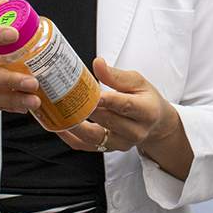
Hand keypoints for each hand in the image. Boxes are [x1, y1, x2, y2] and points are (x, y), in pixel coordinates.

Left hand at [57, 58, 192, 179]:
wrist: (154, 122)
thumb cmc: (145, 98)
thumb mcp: (137, 82)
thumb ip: (116, 75)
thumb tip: (98, 63)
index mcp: (146, 111)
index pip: (125, 105)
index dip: (108, 100)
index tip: (92, 94)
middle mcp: (136, 131)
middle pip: (108, 120)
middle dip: (86, 110)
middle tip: (66, 97)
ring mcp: (122, 143)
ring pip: (95, 138)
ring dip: (75, 126)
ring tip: (58, 113)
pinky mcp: (109, 149)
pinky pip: (86, 147)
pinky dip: (70, 138)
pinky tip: (58, 126)